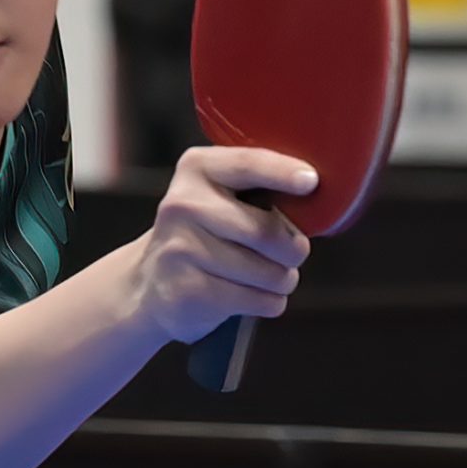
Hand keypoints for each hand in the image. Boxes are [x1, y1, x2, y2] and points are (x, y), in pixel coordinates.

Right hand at [123, 147, 313, 343]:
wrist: (151, 282)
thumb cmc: (208, 233)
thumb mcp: (223, 196)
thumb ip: (262, 187)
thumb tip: (315, 192)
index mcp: (198, 168)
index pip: (248, 165)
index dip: (284, 173)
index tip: (312, 181)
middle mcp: (183, 204)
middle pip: (267, 232)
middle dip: (294, 250)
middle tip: (291, 253)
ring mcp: (181, 249)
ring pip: (268, 273)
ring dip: (282, 280)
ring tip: (268, 276)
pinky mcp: (186, 290)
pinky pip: (257, 300)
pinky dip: (269, 302)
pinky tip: (252, 295)